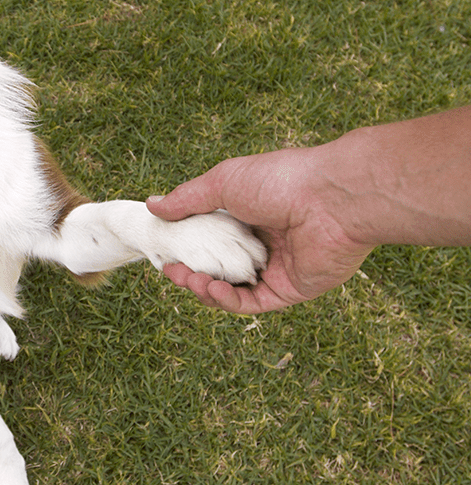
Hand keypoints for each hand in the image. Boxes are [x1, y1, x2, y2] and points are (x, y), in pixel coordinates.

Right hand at [146, 148, 374, 313]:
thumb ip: (187, 199)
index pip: (210, 238)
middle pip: (219, 266)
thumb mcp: (223, 183)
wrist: (332, 199)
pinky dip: (228, 301)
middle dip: (192, 272)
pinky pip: (254, 302)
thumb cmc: (280, 181)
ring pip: (233, 289)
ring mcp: (277, 267)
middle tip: (173, 271)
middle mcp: (263, 242)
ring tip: (190, 281)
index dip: (186, 247)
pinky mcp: (292, 289)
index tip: (166, 251)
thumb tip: (152, 206)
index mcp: (249, 214)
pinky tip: (211, 290)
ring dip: (206, 289)